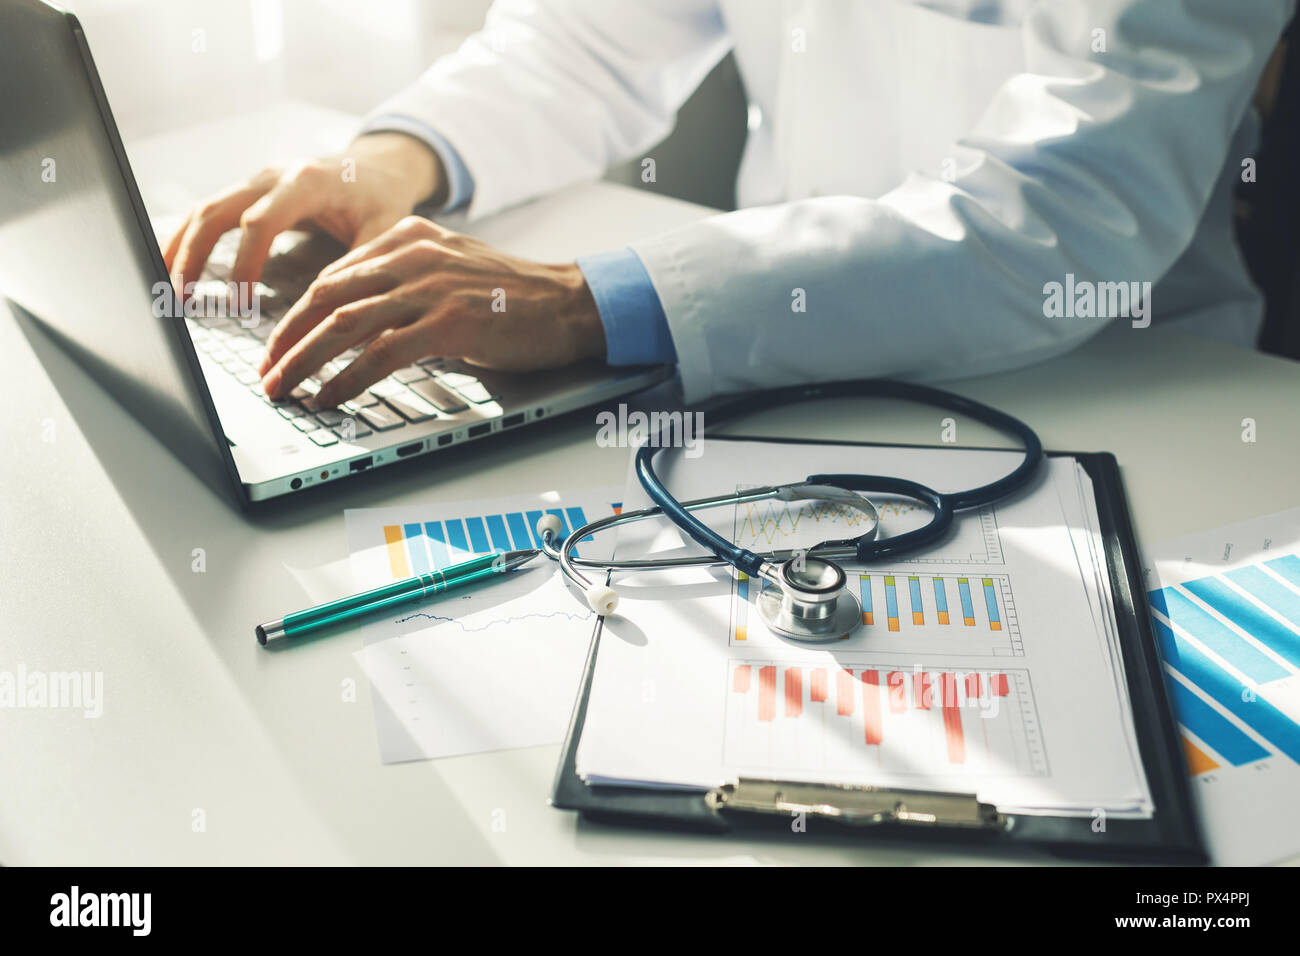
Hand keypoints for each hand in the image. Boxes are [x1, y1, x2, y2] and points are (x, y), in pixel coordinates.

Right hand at [163, 132, 443, 289]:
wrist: (376, 167)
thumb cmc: (381, 200)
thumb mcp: (385, 230)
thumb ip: (364, 265)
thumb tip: (343, 315)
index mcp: (307, 182)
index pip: (261, 222)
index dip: (245, 263)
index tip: (239, 305)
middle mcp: (273, 176)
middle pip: (218, 210)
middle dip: (195, 255)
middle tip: (181, 298)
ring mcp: (256, 181)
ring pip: (204, 209)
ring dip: (180, 248)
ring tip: (162, 287)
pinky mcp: (248, 192)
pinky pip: (208, 212)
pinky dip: (186, 238)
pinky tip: (168, 266)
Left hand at [259, 215, 606, 405]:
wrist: (570, 304)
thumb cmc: (515, 297)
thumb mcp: (452, 272)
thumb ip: (406, 284)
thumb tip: (359, 323)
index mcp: (409, 237)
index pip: (335, 275)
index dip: (299, 314)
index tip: (279, 346)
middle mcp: (413, 255)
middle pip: (328, 296)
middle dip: (287, 338)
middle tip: (266, 372)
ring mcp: (430, 288)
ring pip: (345, 323)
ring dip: (305, 361)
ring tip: (284, 389)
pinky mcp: (448, 322)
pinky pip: (381, 353)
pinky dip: (348, 378)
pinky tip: (331, 396)